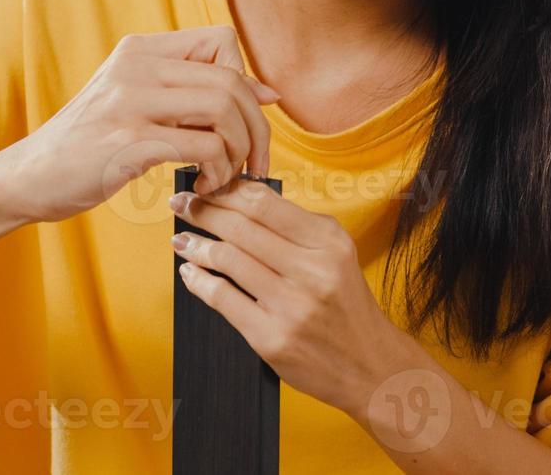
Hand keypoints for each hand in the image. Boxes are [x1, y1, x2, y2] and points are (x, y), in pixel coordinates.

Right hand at [0, 26, 280, 225]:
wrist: (26, 177)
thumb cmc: (90, 145)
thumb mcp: (139, 103)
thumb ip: (196, 93)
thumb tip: (269, 91)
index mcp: (141, 50)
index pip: (222, 40)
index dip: (246, 81)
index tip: (246, 121)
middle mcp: (136, 66)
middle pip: (231, 79)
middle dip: (256, 127)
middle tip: (254, 161)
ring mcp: (130, 101)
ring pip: (222, 108)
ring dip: (238, 150)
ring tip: (226, 176)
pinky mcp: (126, 141)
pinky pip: (202, 147)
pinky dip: (218, 171)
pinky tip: (204, 187)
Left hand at [168, 179, 417, 416]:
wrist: (369, 365)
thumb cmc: (346, 305)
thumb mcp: (336, 254)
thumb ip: (297, 228)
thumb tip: (241, 200)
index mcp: (328, 242)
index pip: (264, 203)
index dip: (226, 191)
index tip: (205, 185)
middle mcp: (312, 270)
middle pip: (241, 227)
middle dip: (203, 210)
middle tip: (181, 203)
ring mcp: (290, 306)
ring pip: (228, 260)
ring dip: (196, 245)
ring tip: (181, 238)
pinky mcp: (271, 338)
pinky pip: (222, 299)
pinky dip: (199, 281)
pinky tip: (190, 272)